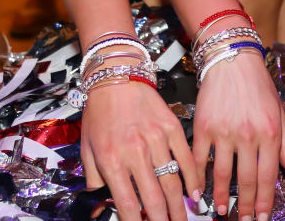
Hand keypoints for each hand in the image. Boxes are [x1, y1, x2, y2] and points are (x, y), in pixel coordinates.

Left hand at [81, 79, 201, 220]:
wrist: (116, 78)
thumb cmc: (100, 113)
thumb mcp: (88, 148)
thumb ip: (95, 180)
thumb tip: (103, 205)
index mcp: (111, 158)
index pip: (127, 202)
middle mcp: (135, 151)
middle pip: (153, 197)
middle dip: (162, 219)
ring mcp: (156, 139)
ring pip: (172, 181)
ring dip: (179, 205)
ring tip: (183, 219)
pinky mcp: (171, 127)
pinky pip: (186, 158)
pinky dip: (193, 178)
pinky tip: (196, 192)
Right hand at [193, 53, 284, 220]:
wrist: (232, 59)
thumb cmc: (257, 83)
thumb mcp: (279, 111)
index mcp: (269, 133)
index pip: (268, 176)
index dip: (266, 200)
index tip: (264, 217)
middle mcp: (248, 135)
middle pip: (247, 180)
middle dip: (247, 206)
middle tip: (247, 220)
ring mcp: (224, 132)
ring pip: (223, 174)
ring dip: (223, 197)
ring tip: (223, 211)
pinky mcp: (203, 126)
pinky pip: (199, 159)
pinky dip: (198, 178)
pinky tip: (199, 190)